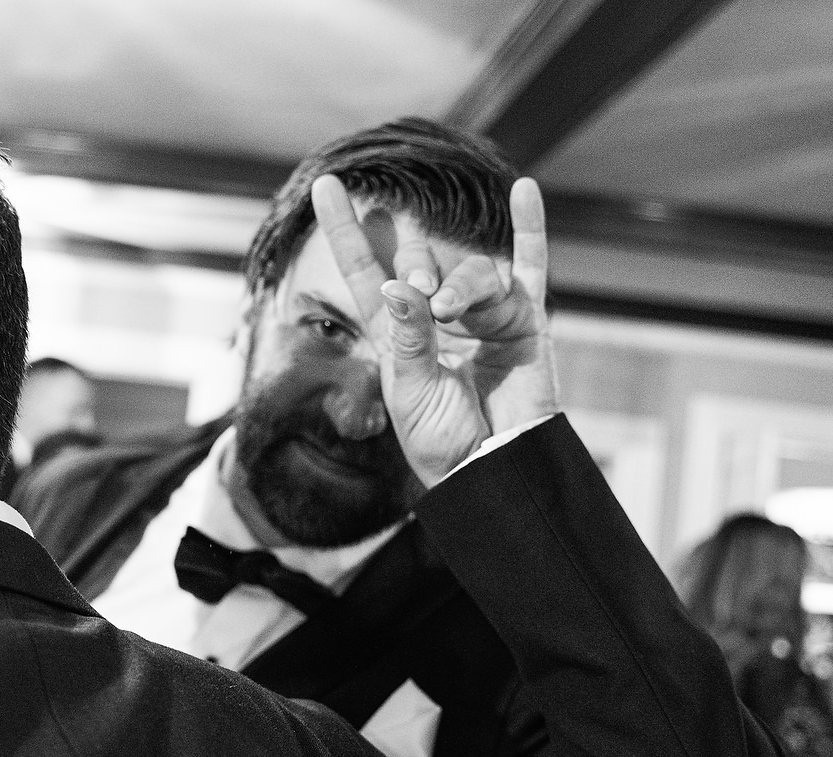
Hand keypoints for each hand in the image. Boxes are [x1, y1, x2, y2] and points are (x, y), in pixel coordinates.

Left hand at [311, 174, 558, 485]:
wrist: (492, 470)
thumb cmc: (444, 441)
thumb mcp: (411, 392)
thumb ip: (408, 339)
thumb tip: (399, 286)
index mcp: (396, 334)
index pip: (365, 272)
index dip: (345, 231)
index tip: (327, 186)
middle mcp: (436, 317)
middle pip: (420, 264)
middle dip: (416, 264)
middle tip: (419, 288)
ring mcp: (482, 316)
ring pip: (472, 272)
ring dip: (461, 284)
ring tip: (450, 311)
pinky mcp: (524, 322)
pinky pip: (530, 268)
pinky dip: (530, 230)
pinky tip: (524, 189)